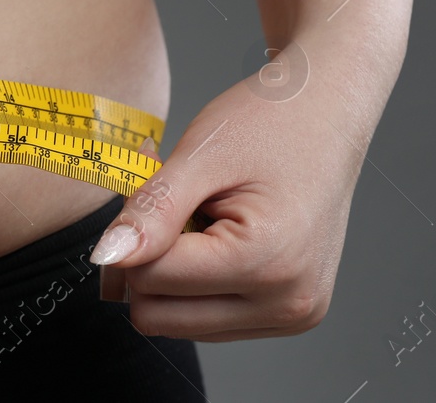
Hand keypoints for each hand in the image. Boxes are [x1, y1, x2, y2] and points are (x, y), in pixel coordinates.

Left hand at [87, 73, 366, 340]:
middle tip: (170, 204)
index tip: (149, 186)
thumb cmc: (273, 123)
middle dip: (148, 259)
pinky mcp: (288, 314)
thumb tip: (107, 256)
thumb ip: (151, 210)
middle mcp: (288, 303)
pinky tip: (214, 234)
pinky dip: (195, 279)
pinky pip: (208, 318)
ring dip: (170, 271)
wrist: (328, 114)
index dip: (133, 232)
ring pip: (179, 321)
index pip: (150, 279)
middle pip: (159, 314)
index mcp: (267, 263)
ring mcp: (292, 315)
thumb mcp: (199, 156)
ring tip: (199, 215)